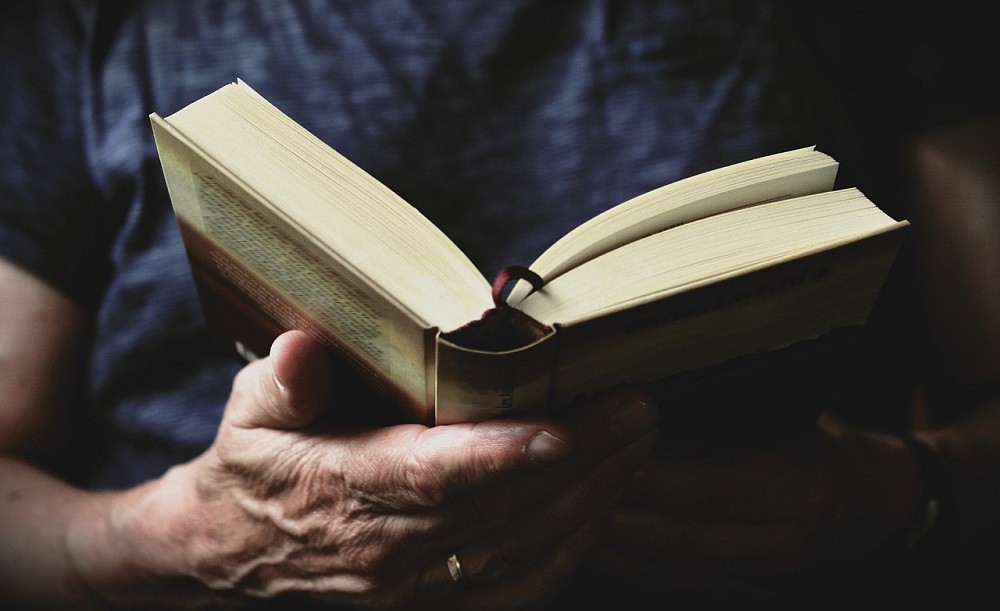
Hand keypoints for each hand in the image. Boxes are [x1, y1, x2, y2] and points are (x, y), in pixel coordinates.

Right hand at [71, 330, 659, 608]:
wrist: (226, 557)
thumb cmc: (250, 470)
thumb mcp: (247, 415)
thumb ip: (280, 384)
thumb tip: (303, 350)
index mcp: (340, 495)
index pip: (432, 479)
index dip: (501, 457)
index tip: (567, 425)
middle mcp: (384, 552)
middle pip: (497, 512)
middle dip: (577, 463)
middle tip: (638, 409)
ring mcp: (412, 588)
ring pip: (518, 551)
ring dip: (586, 499)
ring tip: (637, 443)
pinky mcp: (432, 604)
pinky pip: (514, 587)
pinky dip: (567, 548)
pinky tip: (603, 504)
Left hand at [577, 412, 922, 600]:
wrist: (866, 502)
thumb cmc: (818, 436)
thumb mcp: (789, 404)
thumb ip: (726, 401)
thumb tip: (641, 383)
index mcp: (801, 483)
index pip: (711, 482)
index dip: (648, 468)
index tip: (594, 442)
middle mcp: (780, 541)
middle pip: (673, 533)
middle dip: (606, 504)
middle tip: (551, 474)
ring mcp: (756, 578)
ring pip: (658, 566)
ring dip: (601, 537)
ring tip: (549, 504)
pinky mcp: (732, 594)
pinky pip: (660, 582)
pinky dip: (616, 558)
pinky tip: (578, 532)